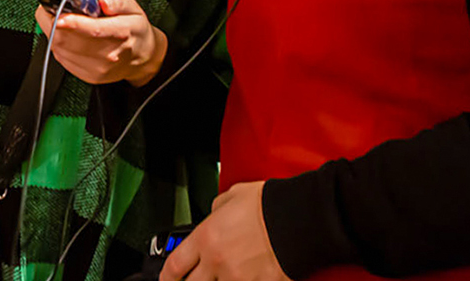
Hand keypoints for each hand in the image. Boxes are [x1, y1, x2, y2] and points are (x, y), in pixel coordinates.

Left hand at [33, 0, 166, 86]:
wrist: (143, 58)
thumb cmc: (136, 32)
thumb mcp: (134, 9)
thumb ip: (118, 2)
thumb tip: (103, 2)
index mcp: (122, 33)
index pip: (95, 30)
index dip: (74, 22)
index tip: (59, 15)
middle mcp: (108, 53)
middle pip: (71, 40)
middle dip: (53, 22)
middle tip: (51, 9)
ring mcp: (97, 68)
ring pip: (61, 50)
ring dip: (53, 33)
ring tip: (59, 21)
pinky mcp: (89, 76)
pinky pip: (62, 59)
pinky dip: (58, 45)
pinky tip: (66, 37)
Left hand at [160, 182, 286, 280]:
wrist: (301, 217)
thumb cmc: (270, 204)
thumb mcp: (232, 197)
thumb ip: (216, 212)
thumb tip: (213, 218)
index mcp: (207, 237)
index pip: (175, 266)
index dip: (167, 277)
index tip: (167, 279)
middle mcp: (218, 261)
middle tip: (196, 278)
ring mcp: (239, 278)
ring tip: (230, 271)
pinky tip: (250, 275)